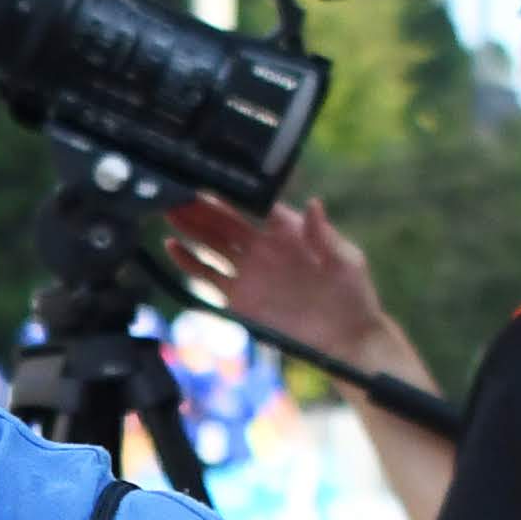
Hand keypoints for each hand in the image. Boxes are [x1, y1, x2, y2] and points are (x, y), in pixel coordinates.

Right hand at [164, 192, 394, 371]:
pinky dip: (188, 262)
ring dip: (190, 228)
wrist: (342, 337)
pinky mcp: (237, 296)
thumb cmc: (351, 294)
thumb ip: (324, 234)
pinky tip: (172, 247)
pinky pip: (207, 275)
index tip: (213, 182)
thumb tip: (314, 204)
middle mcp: (263, 247)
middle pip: (225, 222)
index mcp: (288, 231)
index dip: (232, 194)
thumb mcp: (345, 260)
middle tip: (179, 195)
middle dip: (201, 208)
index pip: (254, 206)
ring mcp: (248, 271)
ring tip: (169, 211)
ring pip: (211, 244)